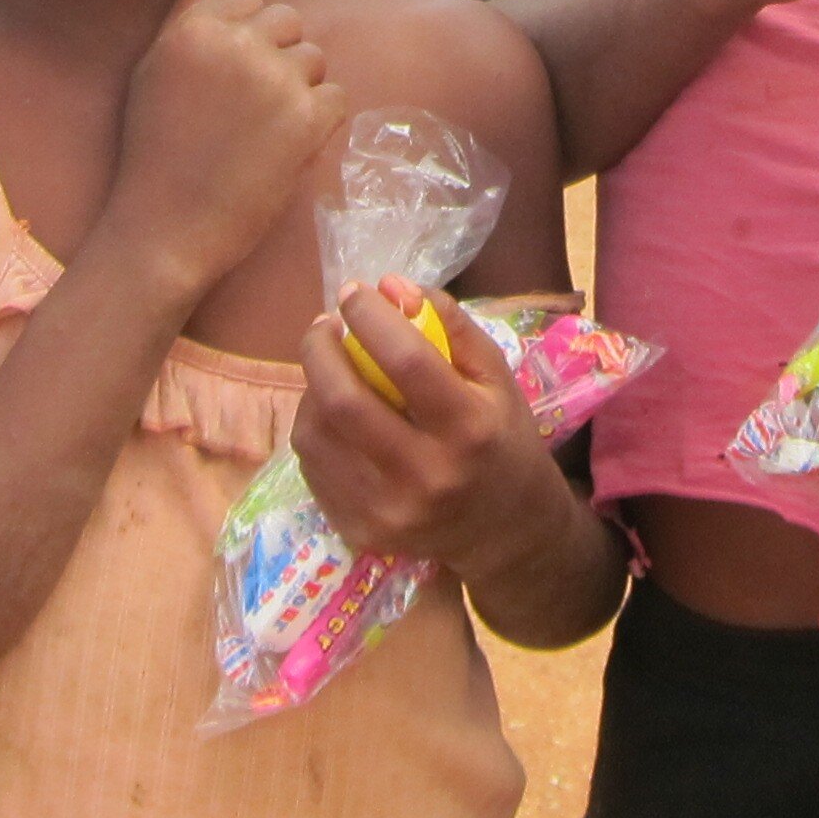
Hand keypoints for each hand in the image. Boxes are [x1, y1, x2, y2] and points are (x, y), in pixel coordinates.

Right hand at [97, 0, 346, 306]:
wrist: (165, 229)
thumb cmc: (155, 151)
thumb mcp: (155, 71)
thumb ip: (193, 13)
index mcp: (195, 28)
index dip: (243, 38)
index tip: (226, 79)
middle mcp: (236, 44)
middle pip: (288, 21)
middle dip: (276, 57)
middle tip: (247, 108)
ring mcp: (275, 80)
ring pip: (314, 59)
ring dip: (298, 90)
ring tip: (261, 131)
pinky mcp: (306, 119)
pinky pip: (335, 97)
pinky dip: (318, 123)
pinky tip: (282, 149)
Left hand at [292, 282, 571, 582]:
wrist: (506, 530)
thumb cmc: (500, 438)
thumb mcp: (495, 375)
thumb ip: (449, 323)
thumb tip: (389, 285)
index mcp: (469, 429)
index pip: (406, 360)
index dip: (370, 316)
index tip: (354, 291)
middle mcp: (426, 476)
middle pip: (344, 402)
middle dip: (320, 350)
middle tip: (323, 325)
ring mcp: (387, 512)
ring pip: (316, 435)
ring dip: (312, 388)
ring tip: (330, 368)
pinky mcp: (360, 531)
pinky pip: (312, 466)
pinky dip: (314, 427)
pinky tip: (333, 413)